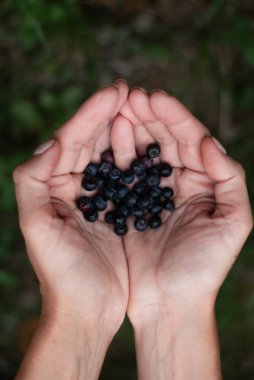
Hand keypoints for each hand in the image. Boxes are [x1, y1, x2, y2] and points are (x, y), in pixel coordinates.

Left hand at [13, 81, 128, 333]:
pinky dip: (140, 159)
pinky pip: (131, 177)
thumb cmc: (61, 273)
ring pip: (113, 155)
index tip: (114, 91)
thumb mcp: (37, 227)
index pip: (71, 139)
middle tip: (131, 90)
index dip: (91, 113)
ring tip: (143, 108)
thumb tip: (52, 141)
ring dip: (127, 130)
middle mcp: (74, 186)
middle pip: (92, 141)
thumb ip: (32, 181)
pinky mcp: (120, 210)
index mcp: (53, 185)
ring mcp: (99, 196)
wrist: (87, 309)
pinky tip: (151, 144)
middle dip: (110, 114)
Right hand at [111, 88, 252, 321]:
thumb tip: (208, 141)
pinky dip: (117, 155)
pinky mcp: (129, 206)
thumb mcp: (234, 223)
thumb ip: (230, 179)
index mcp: (205, 182)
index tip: (155, 98)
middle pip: (165, 140)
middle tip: (131, 96)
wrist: (169, 304)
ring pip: (142, 152)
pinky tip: (108, 138)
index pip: (192, 140)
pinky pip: (123, 174)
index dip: (175, 117)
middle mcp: (179, 183)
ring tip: (118, 109)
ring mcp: (152, 193)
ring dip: (131, 129)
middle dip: (149, 117)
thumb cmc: (204, 268)